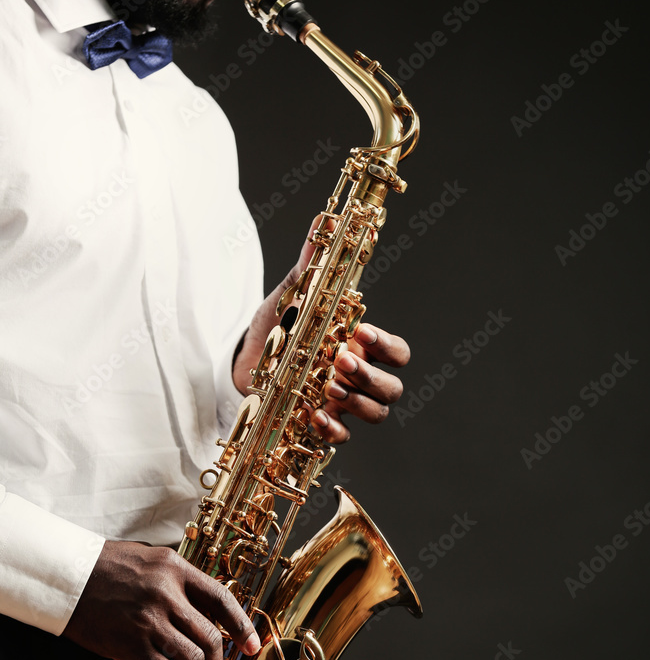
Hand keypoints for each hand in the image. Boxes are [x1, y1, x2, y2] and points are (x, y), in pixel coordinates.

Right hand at [62, 540, 259, 659]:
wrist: (68, 577)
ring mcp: (150, 622)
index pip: (221, 599)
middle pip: (210, 636)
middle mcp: (167, 595)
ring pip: (193, 659)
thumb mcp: (152, 559)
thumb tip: (206, 612)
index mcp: (176, 569)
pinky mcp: (131, 645)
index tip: (251, 646)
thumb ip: (180, 582)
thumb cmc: (108, 566)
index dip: (242, 626)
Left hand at [232, 222, 409, 443]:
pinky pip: (343, 437)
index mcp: (360, 346)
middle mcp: (358, 377)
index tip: (362, 333)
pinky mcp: (322, 422)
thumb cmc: (277, 327)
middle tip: (340, 361)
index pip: (397, 353)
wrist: (243, 358)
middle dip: (371, 377)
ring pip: (376, 413)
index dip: (388, 347)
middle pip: (392, 388)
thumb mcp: (292, 294)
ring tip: (329, 388)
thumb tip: (323, 223)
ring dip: (358, 403)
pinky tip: (314, 415)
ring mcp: (343, 403)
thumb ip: (311, 265)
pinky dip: (333, 429)